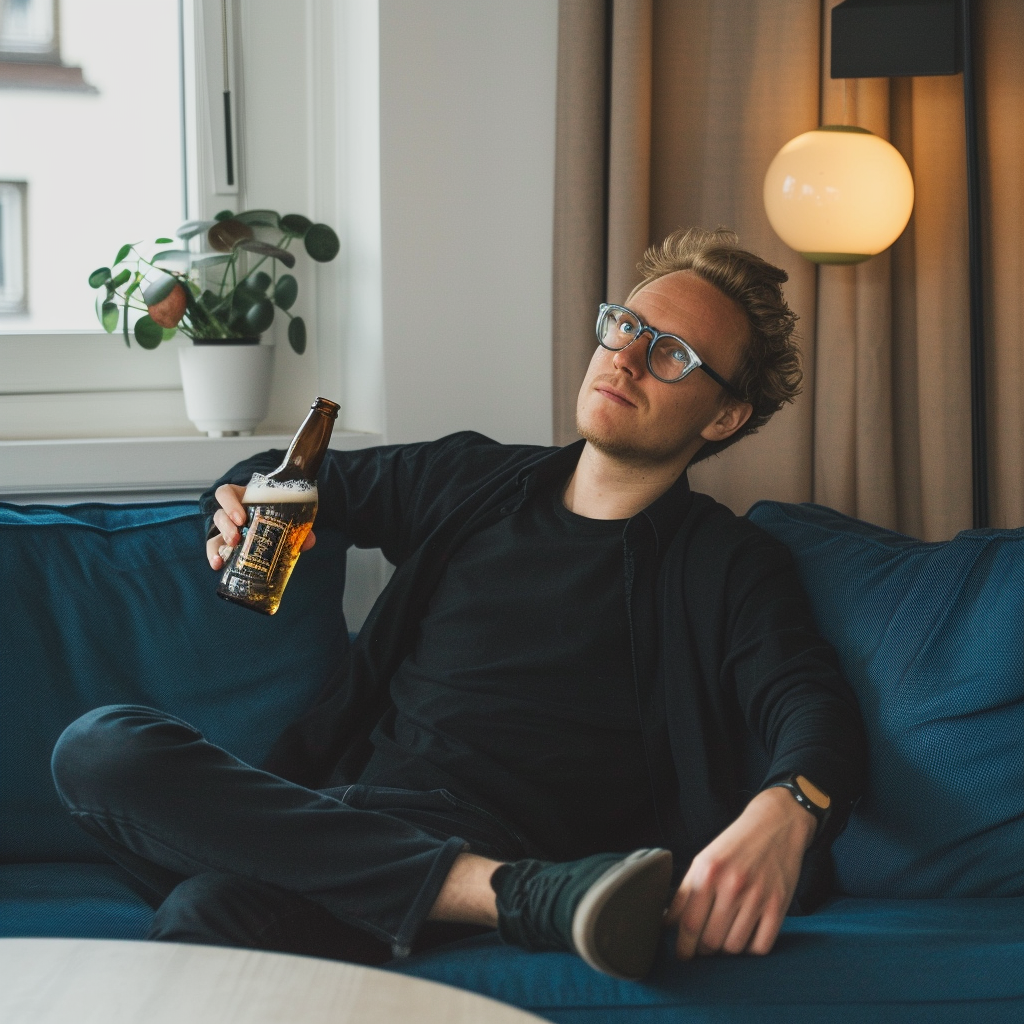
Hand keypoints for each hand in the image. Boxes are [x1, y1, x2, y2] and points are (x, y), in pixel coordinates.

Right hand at [205, 482, 316, 569]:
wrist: (281, 522)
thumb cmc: (280, 515)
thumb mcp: (288, 515)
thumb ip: (299, 526)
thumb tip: (308, 541)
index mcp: (244, 498)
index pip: (226, 493)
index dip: (229, 503)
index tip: (241, 517)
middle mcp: (231, 512)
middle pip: (219, 515)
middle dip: (226, 527)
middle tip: (237, 538)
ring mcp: (227, 529)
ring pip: (215, 532)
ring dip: (218, 544)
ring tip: (225, 556)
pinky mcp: (226, 544)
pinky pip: (214, 548)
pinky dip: (214, 556)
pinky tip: (217, 565)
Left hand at [664, 786, 815, 958]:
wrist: (776, 823)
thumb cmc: (736, 843)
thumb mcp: (705, 858)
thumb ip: (686, 890)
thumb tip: (667, 923)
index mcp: (707, 871)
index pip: (688, 923)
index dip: (682, 946)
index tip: (681, 955)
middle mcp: (731, 884)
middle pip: (710, 940)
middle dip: (702, 950)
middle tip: (701, 948)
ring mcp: (757, 896)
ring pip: (734, 947)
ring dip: (726, 950)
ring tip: (723, 938)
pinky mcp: (779, 905)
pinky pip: (761, 946)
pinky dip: (751, 949)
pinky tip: (746, 937)